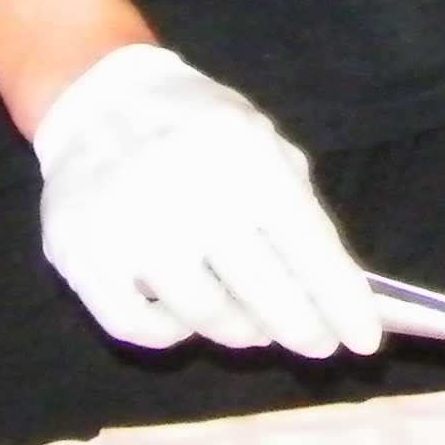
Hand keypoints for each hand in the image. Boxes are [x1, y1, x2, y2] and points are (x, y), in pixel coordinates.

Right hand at [31, 44, 384, 355]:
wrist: (96, 99)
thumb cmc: (195, 124)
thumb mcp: (257, 134)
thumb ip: (294, 201)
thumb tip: (330, 286)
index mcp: (243, 154)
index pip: (307, 246)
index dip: (340, 300)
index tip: (364, 340)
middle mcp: (188, 191)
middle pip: (262, 291)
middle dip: (302, 328)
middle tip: (319, 345)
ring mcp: (129, 227)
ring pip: (203, 317)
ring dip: (239, 331)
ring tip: (255, 328)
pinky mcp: (80, 256)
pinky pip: (138, 327)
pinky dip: (171, 334)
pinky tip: (188, 320)